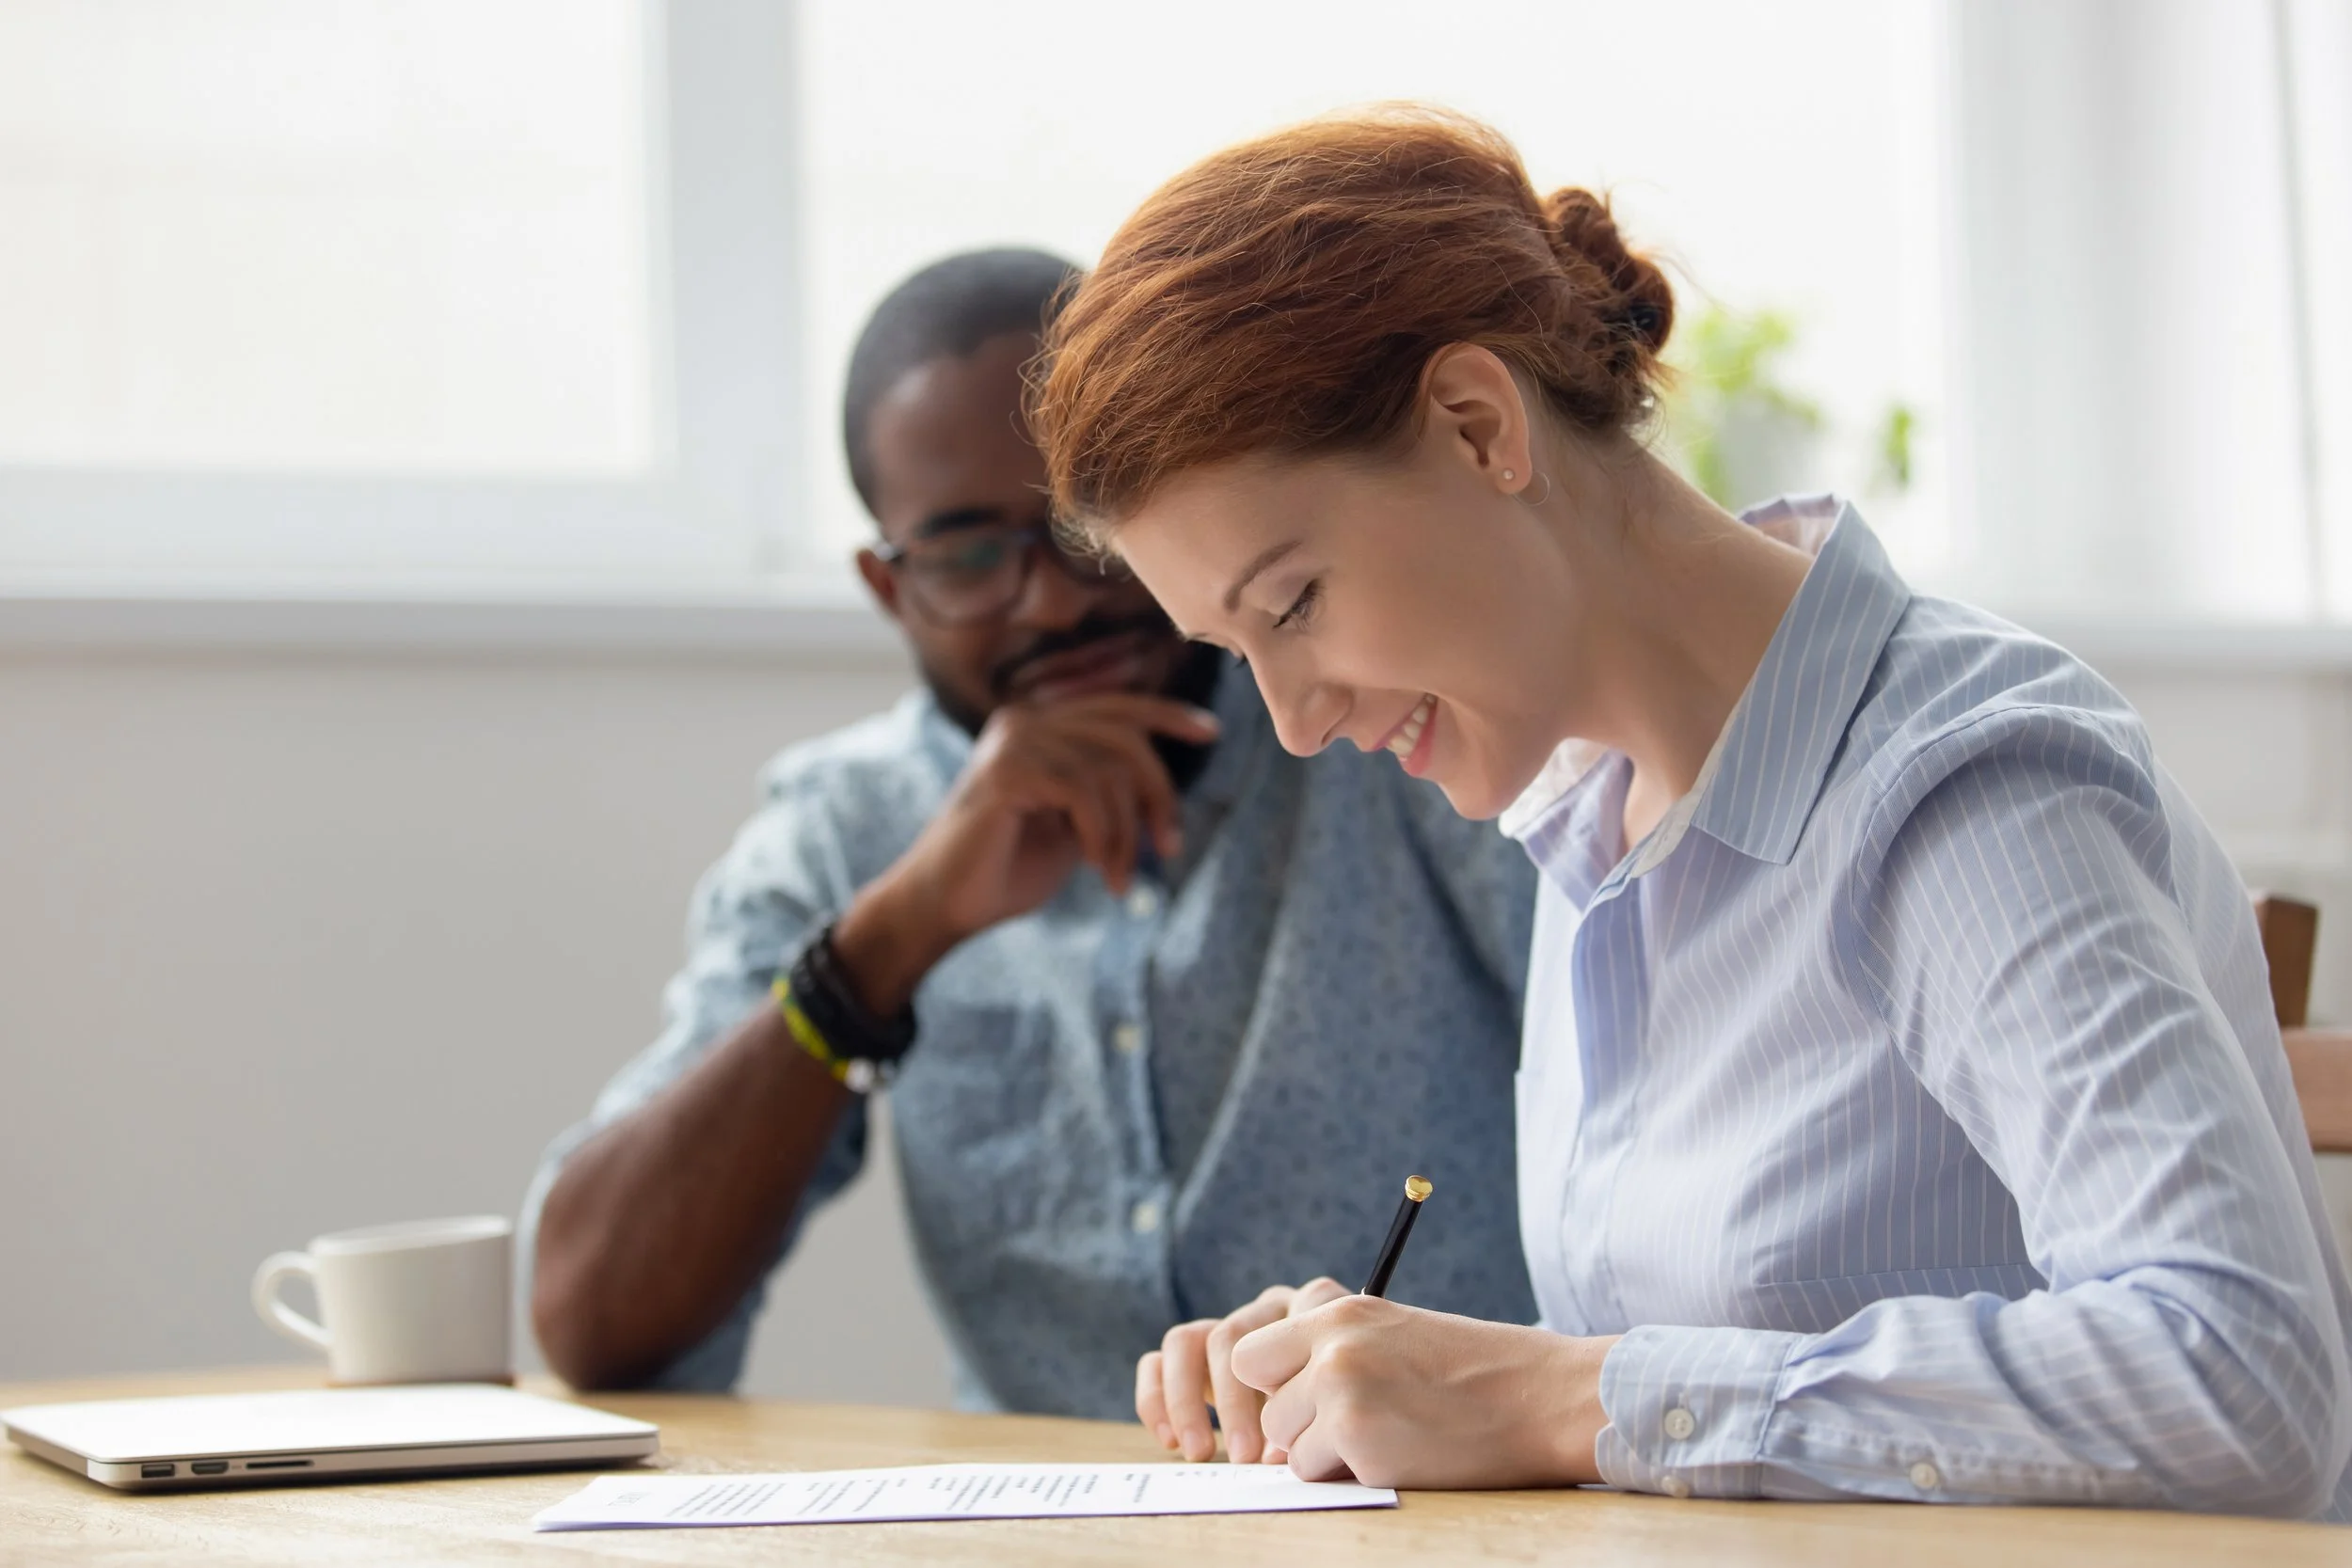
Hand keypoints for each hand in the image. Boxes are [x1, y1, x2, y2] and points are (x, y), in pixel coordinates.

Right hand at [834, 693, 1217, 1013]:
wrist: (945, 906)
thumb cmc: (1008, 868)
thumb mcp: (1074, 822)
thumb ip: (1107, 790)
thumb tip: (1162, 781)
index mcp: (1039, 724)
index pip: (1116, 706)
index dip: (1167, 714)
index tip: (1211, 731)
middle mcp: (1024, 720)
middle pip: (1125, 737)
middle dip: (1158, 796)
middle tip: (1169, 850)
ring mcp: (1012, 741)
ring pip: (1109, 771)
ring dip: (1127, 835)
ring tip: (1118, 877)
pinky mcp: (1004, 772)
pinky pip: (1084, 793)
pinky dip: (1104, 838)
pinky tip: (1098, 873)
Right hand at [1137, 1278, 1351, 1462]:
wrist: (1332, 1401)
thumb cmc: (1344, 1405)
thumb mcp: (1342, 1406)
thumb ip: (1316, 1418)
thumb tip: (1273, 1456)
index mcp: (1309, 1309)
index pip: (1284, 1323)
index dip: (1284, 1374)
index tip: (1293, 1429)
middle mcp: (1264, 1311)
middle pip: (1230, 1335)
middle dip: (1233, 1401)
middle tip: (1245, 1457)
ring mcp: (1223, 1327)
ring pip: (1184, 1341)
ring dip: (1186, 1401)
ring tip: (1200, 1453)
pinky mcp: (1189, 1352)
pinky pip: (1155, 1362)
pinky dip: (1156, 1401)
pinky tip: (1170, 1442)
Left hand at [1231, 1294, 1619, 1489]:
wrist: (1542, 1396)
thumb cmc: (1476, 1372)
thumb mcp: (1394, 1334)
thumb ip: (1333, 1352)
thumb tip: (1277, 1399)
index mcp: (1339, 1313)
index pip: (1247, 1354)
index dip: (1273, 1386)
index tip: (1306, 1400)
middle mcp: (1332, 1346)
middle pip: (1265, 1408)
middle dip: (1298, 1427)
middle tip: (1357, 1426)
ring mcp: (1342, 1393)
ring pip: (1287, 1447)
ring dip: (1327, 1455)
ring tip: (1389, 1437)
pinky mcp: (1360, 1441)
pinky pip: (1319, 1474)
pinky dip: (1353, 1476)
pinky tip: (1402, 1455)